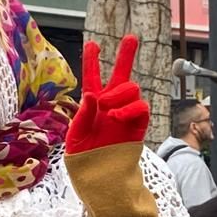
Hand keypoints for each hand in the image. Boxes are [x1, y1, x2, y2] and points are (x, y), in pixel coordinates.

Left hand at [67, 35, 149, 154]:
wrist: (101, 178)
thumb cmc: (84, 159)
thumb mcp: (75, 137)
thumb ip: (83, 115)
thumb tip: (92, 95)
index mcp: (92, 106)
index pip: (92, 79)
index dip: (92, 61)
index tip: (93, 44)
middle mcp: (111, 105)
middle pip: (121, 75)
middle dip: (127, 56)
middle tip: (130, 37)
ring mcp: (126, 114)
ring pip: (131, 88)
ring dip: (119, 93)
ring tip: (108, 108)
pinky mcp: (138, 125)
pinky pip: (140, 107)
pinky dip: (129, 108)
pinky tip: (117, 115)